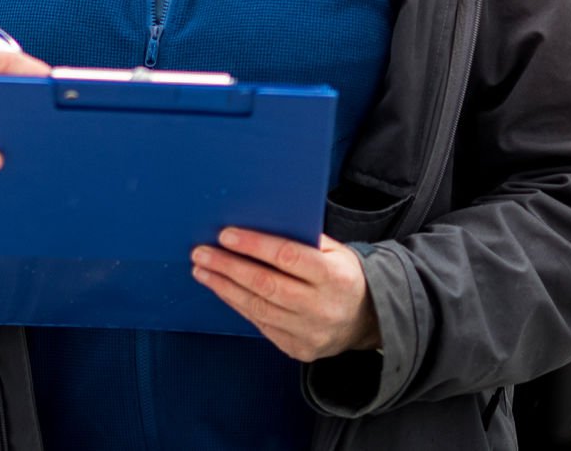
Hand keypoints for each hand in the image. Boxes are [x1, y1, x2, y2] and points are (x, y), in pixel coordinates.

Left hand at [192, 229, 379, 361]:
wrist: (369, 320)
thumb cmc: (344, 275)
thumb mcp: (336, 251)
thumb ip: (303, 239)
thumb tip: (258, 222)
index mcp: (334, 277)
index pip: (288, 257)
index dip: (254, 245)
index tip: (225, 235)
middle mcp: (322, 307)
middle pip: (266, 285)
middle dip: (228, 267)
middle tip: (201, 253)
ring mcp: (310, 332)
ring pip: (258, 308)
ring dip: (224, 287)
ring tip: (202, 270)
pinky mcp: (298, 349)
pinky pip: (261, 325)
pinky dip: (238, 305)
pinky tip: (222, 290)